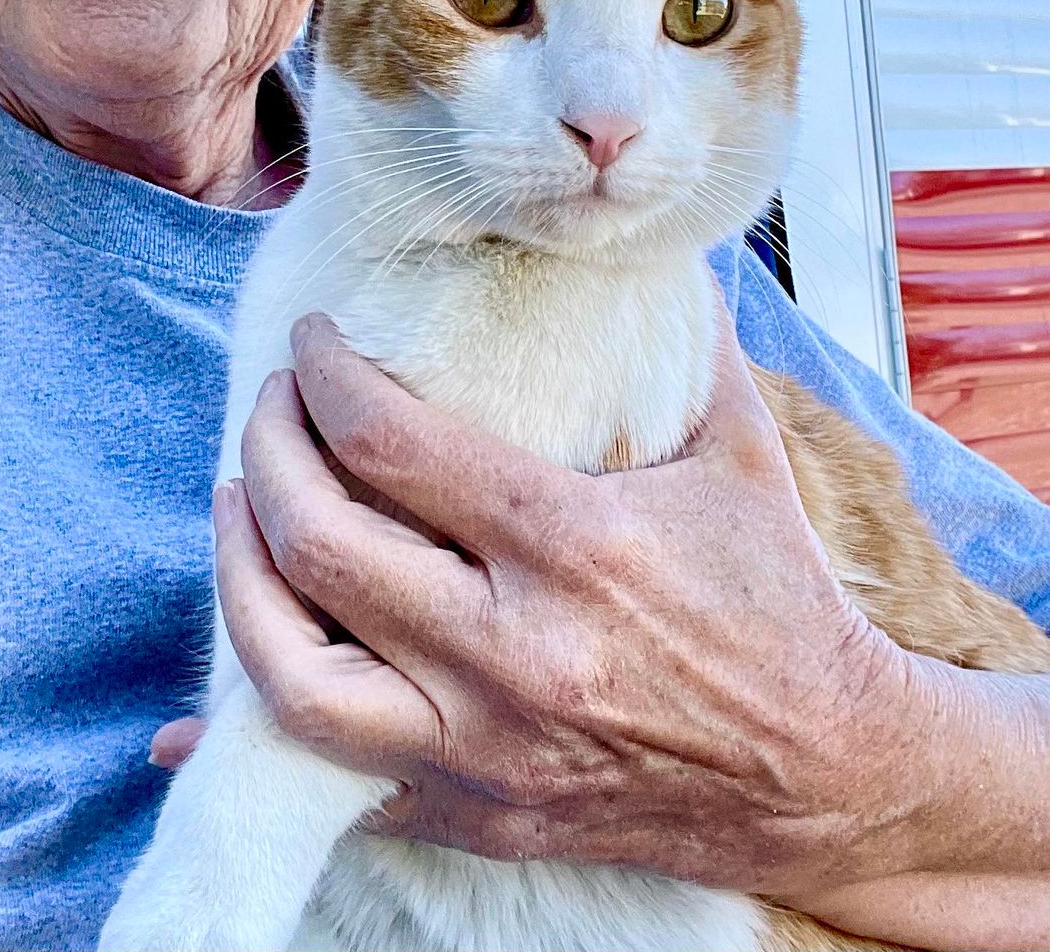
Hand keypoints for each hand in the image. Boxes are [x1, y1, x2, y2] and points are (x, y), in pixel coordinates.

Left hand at [174, 296, 934, 899]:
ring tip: (240, 508)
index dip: (323, 373)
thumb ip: (678, 335)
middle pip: (318, 539)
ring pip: (290, 673)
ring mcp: (486, 749)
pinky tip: (216, 690)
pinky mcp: (475, 816)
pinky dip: (255, 735)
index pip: (386, 438)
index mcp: (573, 545)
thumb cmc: (779, 598)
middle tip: (270, 406)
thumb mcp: (740, 449)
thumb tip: (629, 232)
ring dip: (239, 575)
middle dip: (265, 449)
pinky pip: (329, 780)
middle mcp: (514, 652)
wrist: (833, 779)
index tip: (312, 340)